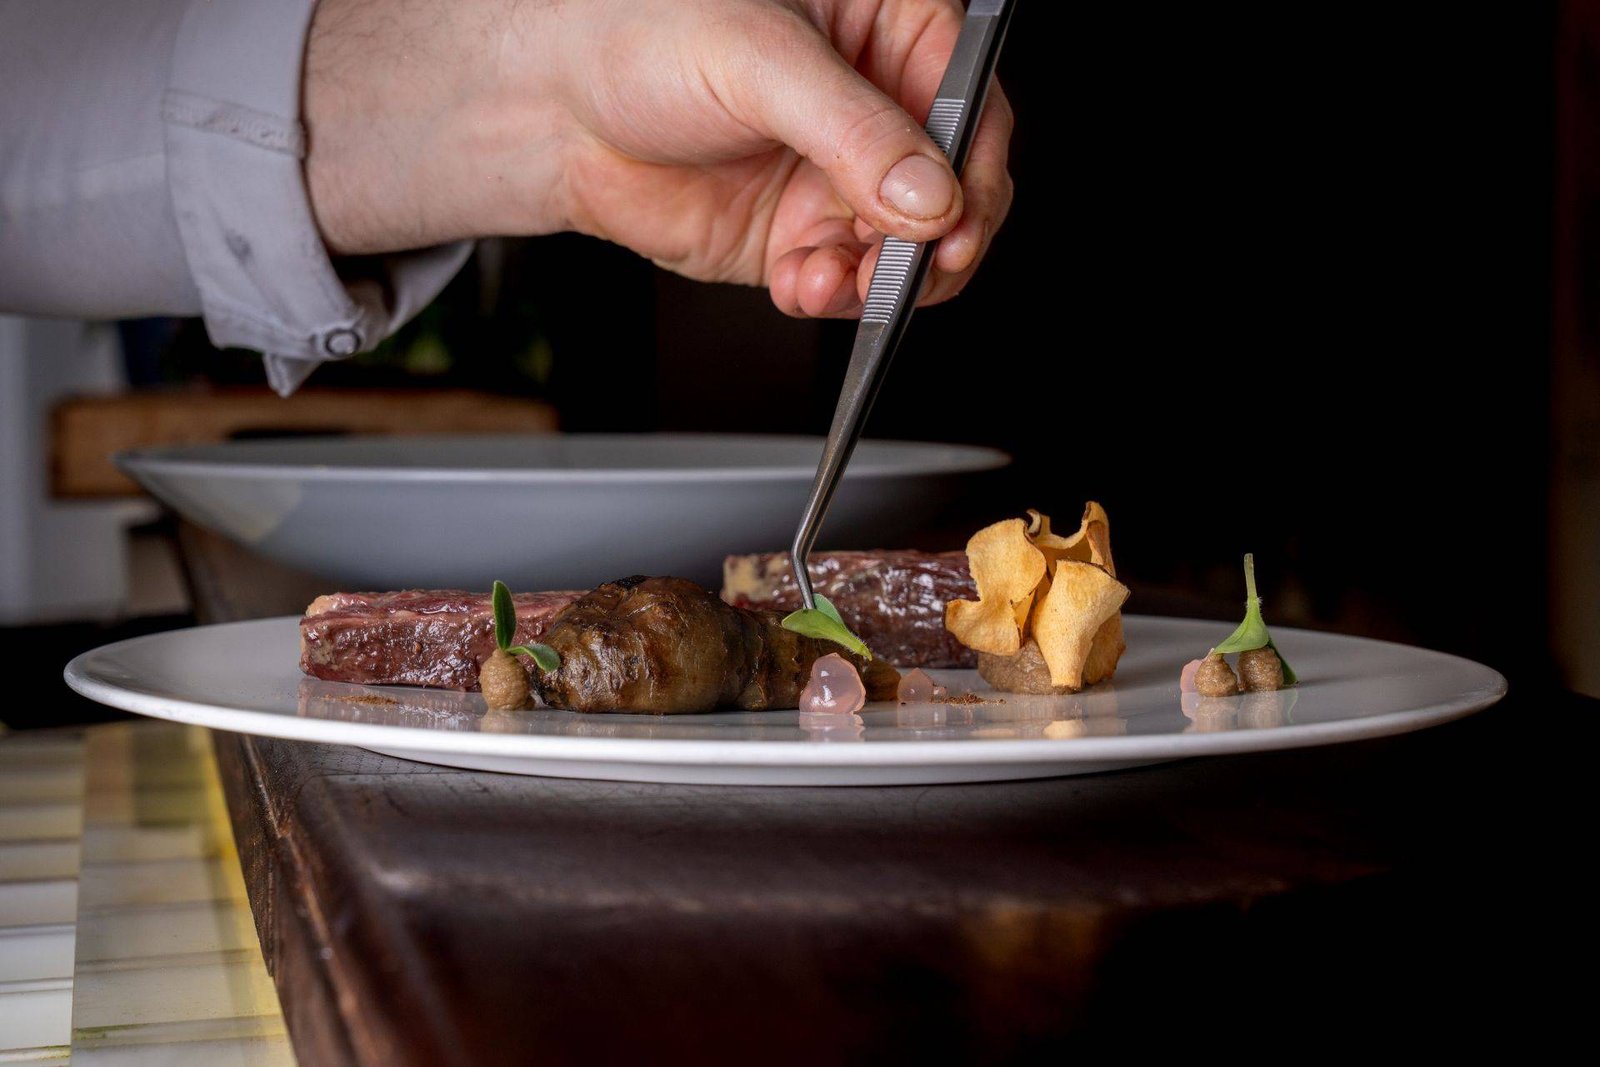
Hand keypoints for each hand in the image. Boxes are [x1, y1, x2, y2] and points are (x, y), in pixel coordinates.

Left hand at [304, 0, 1013, 317]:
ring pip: (908, 250)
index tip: (956, 214)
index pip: (971, 103)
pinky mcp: (800, 236)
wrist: (551, 107)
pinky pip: (847, 283)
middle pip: (956, 189)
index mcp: (886, 30)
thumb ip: (852, 130)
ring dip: (882, 279)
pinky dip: (834, 297)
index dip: (976, 166)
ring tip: (833, 277)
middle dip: (937, 240)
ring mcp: (839, 179)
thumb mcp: (756, 61)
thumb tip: (930, 196)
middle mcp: (873, 110)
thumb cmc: (637, 33)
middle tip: (910, 265)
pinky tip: (803, 284)